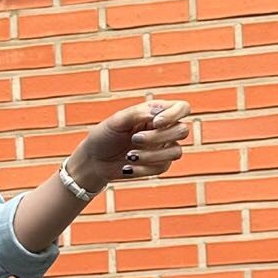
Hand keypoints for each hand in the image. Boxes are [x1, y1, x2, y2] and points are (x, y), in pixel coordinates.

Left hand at [69, 98, 192, 185]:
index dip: (174, 115)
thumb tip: (158, 114)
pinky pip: (162, 168)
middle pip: (182, 131)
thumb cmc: (105, 135)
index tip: (155, 122)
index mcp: (156, 112)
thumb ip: (138, 114)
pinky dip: (144, 168)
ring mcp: (163, 148)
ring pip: (176, 152)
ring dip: (152, 155)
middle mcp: (164, 129)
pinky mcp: (157, 166)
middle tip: (134, 139)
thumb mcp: (117, 121)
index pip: (183, 108)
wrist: (94, 161)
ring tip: (129, 156)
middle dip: (158, 137)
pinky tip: (127, 167)